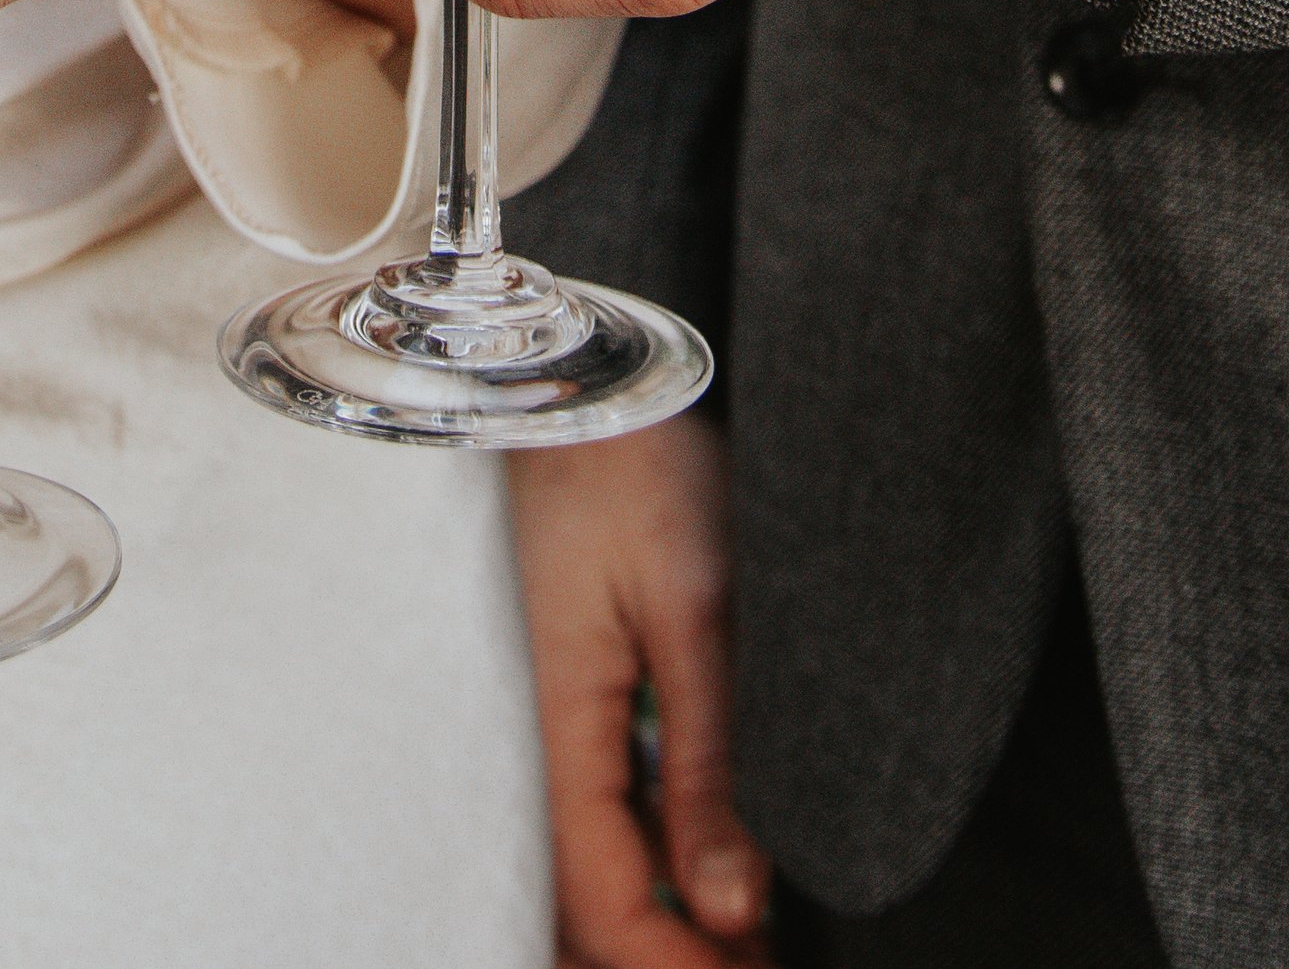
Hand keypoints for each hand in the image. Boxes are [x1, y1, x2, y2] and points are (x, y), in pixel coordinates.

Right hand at [512, 416, 772, 966]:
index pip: (605, 902)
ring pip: (576, 865)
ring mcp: (539, 713)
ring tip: (739, 941)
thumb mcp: (696, 610)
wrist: (581, 378)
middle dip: (660, 958)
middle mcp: (531, 734)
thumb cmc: (634, 468)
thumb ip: (710, 760)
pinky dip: (641, 867)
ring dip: (649, 918)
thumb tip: (734, 906)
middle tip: (757, 967)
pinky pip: (587, 812)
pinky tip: (702, 877)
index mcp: (556, 721)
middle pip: (575, 904)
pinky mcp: (561, 691)